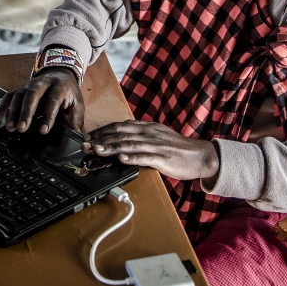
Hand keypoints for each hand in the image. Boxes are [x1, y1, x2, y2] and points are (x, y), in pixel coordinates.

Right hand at [0, 68, 84, 133]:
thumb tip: (76, 136)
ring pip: (19, 95)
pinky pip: (9, 95)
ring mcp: (30, 84)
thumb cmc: (68, 92)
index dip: (48, 116)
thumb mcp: (77, 102)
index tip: (43, 130)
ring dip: (13, 112)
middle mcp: (42, 83)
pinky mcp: (21, 87)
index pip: (53, 101)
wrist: (60, 72)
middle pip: (32, 96)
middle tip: (22, 129)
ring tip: (11, 128)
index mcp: (59, 86)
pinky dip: (2, 106)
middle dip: (26, 113)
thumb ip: (76, 118)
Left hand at [83, 121, 218, 182]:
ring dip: (111, 147)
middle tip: (85, 144)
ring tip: (97, 150)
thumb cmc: (178, 148)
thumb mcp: (157, 136)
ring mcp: (156, 145)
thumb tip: (121, 139)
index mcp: (147, 127)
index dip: (102, 131)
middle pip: (121, 134)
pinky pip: (146, 157)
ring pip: (130, 144)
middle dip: (101, 139)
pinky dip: (133, 158)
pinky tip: (122, 159)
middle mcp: (150, 134)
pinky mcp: (163, 158)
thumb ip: (140, 136)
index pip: (120, 126)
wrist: (201, 156)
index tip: (88, 136)